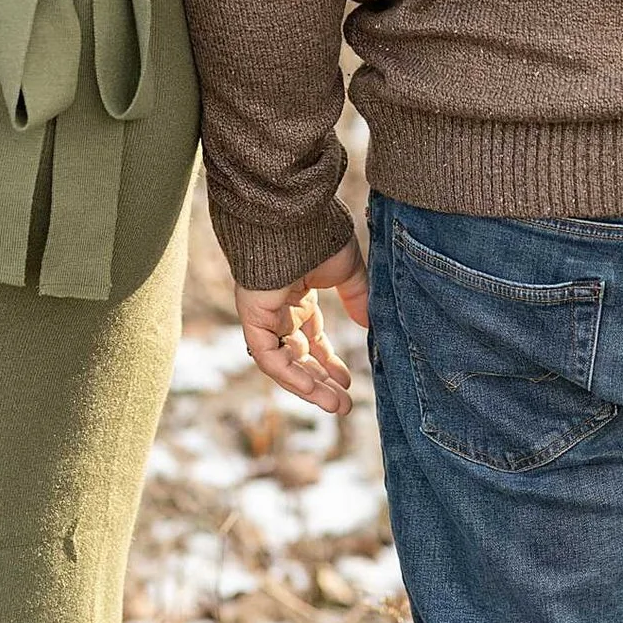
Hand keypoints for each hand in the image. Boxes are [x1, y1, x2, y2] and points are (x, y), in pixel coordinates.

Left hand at [237, 241, 368, 415]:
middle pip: (298, 355)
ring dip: (308, 386)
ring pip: (283, 361)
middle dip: (321, 381)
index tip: (349, 382)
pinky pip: (267, 354)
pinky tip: (312, 390)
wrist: (291, 216)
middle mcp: (280, 307)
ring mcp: (265, 312)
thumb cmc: (317, 235)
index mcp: (299, 295)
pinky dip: (288, 375)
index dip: (329, 362)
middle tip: (344, 404)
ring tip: (336, 406)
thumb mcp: (348, 272)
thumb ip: (359, 299)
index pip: (311, 338)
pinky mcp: (252, 315)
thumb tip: (370, 327)